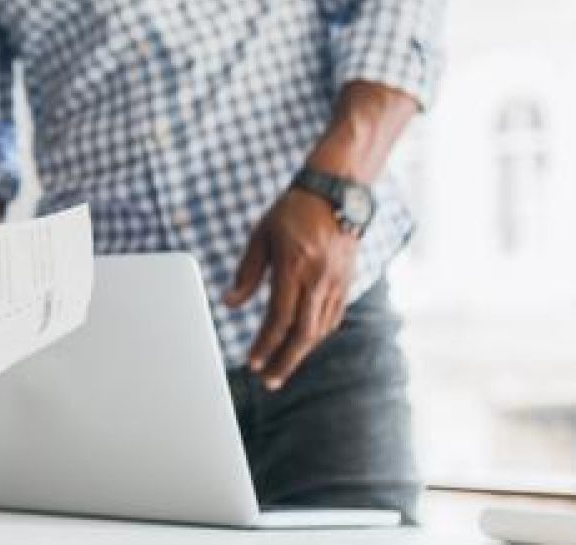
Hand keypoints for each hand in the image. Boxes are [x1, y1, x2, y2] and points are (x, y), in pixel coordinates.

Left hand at [225, 189, 359, 390]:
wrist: (335, 193)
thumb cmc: (292, 211)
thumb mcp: (262, 236)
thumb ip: (247, 273)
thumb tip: (229, 303)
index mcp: (295, 268)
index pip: (279, 318)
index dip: (265, 345)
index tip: (252, 363)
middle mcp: (319, 280)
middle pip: (302, 334)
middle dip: (284, 362)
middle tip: (268, 382)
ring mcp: (336, 283)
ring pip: (319, 330)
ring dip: (300, 353)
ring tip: (281, 368)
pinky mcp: (346, 283)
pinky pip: (332, 318)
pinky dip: (316, 336)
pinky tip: (302, 344)